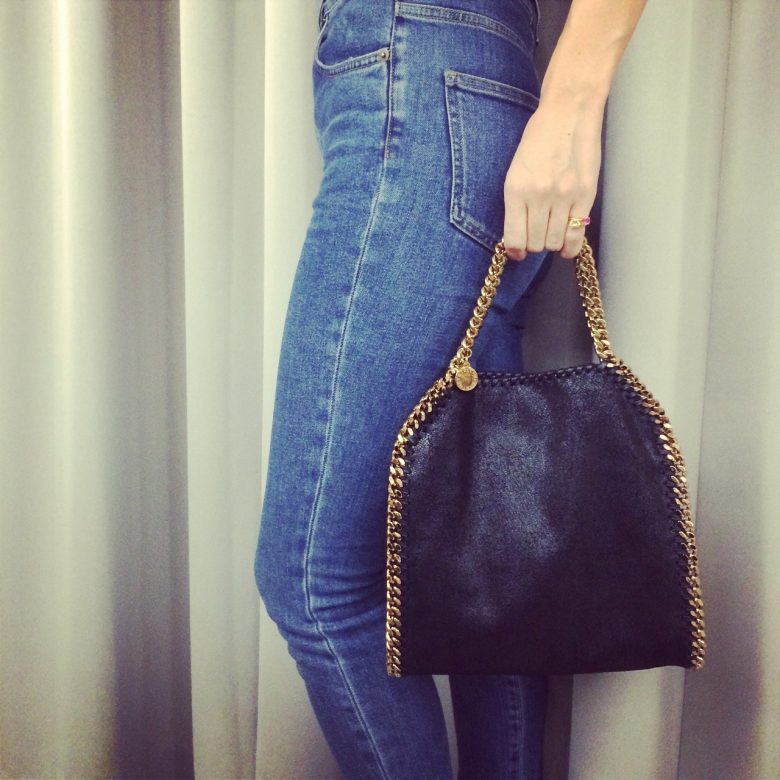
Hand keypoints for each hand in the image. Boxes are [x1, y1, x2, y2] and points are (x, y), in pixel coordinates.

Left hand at [502, 97, 602, 260]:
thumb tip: (517, 236)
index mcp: (516, 190)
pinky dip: (570, 247)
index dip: (515, 251)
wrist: (568, 113)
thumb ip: (516, 204)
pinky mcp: (585, 195)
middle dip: (533, 245)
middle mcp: (539, 196)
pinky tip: (565, 246)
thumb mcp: (516, 171)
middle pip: (535, 244)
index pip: (514, 238)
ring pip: (554, 242)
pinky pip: (576, 235)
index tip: (517, 251)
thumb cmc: (539, 139)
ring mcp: (564, 197)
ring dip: (551, 243)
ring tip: (550, 232)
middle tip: (535, 235)